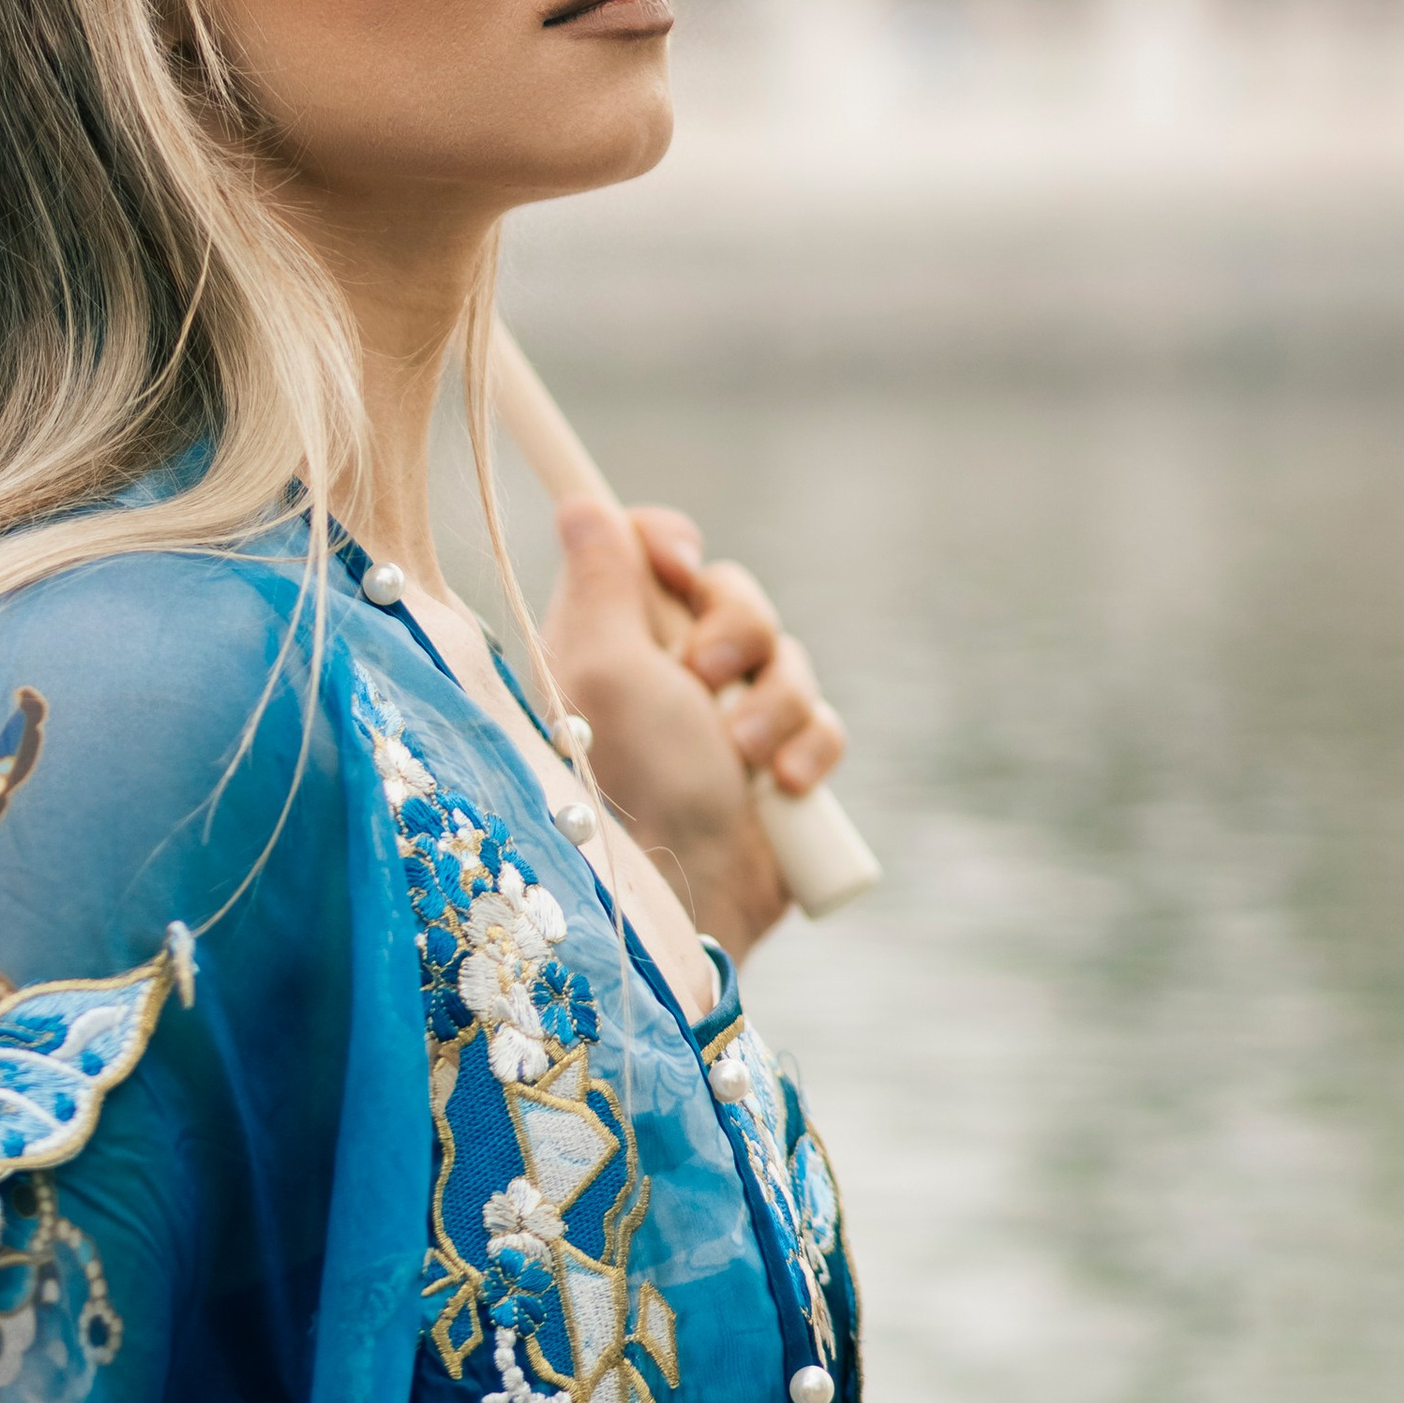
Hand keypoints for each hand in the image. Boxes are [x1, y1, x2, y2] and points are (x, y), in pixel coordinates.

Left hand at [538, 497, 847, 950]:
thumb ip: (599, 575)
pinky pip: (824, 722)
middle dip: (737, 628)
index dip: (671, 545)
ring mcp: (725, 723)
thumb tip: (580, 503)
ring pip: (787, 657)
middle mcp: (666, 674)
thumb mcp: (603, 663)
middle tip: (706, 675)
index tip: (677, 560)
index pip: (650, 551)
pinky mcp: (777, 770)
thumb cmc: (629, 780)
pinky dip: (810, 748)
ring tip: (743, 755)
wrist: (685, 898)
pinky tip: (780, 785)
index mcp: (610, 638)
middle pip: (732, 593)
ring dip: (775, 702)